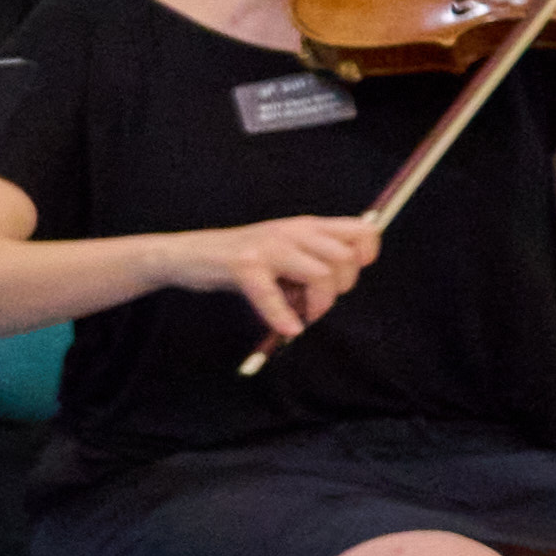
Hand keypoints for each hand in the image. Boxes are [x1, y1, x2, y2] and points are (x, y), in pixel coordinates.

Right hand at [169, 211, 379, 342]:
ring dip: (318, 304)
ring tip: (302, 316)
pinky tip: (288, 329)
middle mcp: (291, 231)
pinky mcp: (244, 266)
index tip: (350, 276)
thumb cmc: (240, 260)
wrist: (189, 254)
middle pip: (345, 258)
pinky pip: (273, 296)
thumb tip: (342, 283)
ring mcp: (268, 247)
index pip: (360, 229)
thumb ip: (312, 258)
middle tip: (318, 304)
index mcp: (305, 226)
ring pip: (320, 275)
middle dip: (341, 288)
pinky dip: (283, 317)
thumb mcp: (283, 249)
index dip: (366, 254)